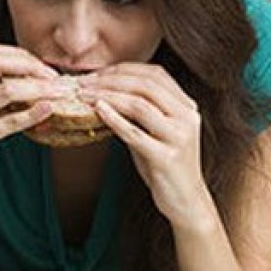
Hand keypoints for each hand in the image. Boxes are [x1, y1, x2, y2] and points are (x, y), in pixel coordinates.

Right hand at [0, 43, 62, 193]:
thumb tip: (27, 73)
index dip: (20, 55)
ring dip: (40, 88)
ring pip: (9, 90)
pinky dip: (34, 114)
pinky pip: (11, 121)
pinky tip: (48, 109)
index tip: (39, 66)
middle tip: (53, 76)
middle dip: (32, 66)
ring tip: (59, 92)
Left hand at [77, 63, 214, 226]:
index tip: (95, 73)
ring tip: (84, 95)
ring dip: (108, 96)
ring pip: (140, 105)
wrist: (185, 201)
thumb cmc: (164, 165)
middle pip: (146, 85)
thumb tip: (103, 92)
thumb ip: (137, 112)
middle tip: (82, 82)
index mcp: (186, 106)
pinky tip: (98, 110)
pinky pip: (136, 134)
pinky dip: (114, 119)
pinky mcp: (167, 158)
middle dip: (111, 80)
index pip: (155, 74)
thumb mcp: (153, 132)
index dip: (123, 70)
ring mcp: (179, 137)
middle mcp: (187, 116)